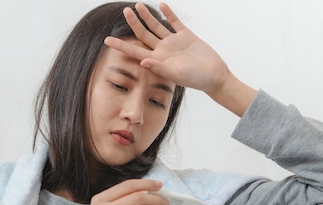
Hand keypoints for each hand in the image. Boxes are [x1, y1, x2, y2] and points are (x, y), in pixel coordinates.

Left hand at [104, 2, 256, 116]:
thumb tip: (142, 62)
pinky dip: (168, 14)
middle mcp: (163, 51)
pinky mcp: (186, 36)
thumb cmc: (196, 79)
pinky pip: (174, 22)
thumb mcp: (177, 74)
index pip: (135, 51)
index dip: (121, 46)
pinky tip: (162, 5)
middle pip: (144, 35)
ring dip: (147, 16)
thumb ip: (160, 68)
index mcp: (158, 61)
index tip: (107, 40)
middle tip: (125, 11)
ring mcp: (174, 43)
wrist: (214, 76)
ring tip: (138, 5)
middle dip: (134, 23)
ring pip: (157, 26)